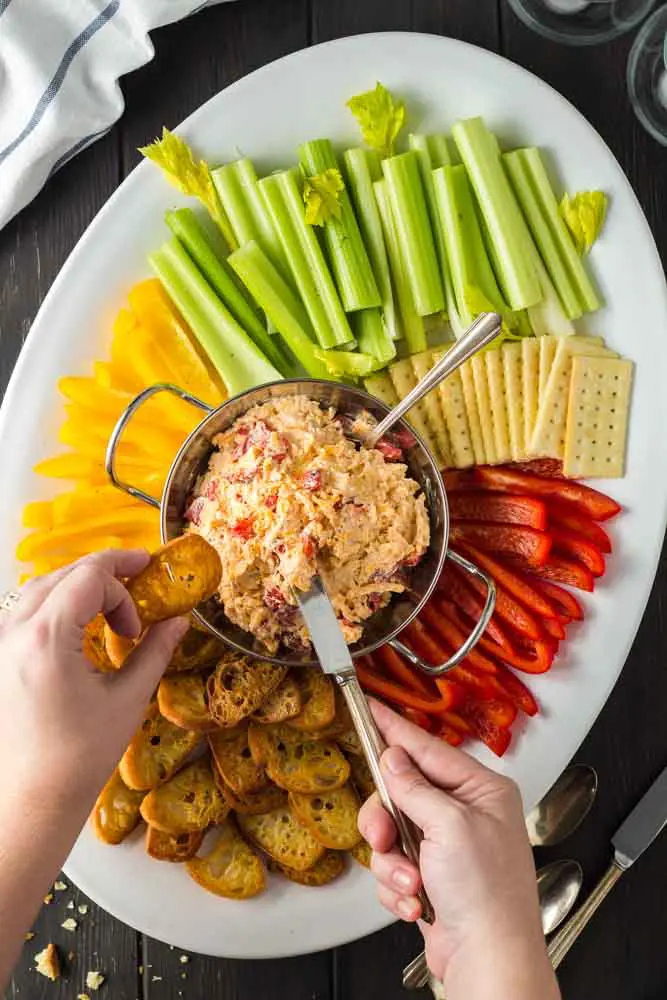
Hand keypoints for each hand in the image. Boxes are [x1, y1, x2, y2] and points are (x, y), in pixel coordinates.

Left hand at [0, 549, 187, 806]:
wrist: (31, 800)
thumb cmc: (79, 757)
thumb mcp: (127, 699)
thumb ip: (155, 651)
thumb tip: (179, 621)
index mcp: (47, 639)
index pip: (89, 578)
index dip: (123, 585)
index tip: (141, 617)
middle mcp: (13, 633)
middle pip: (62, 574)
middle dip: (103, 573)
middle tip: (137, 576)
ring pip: (38, 588)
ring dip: (76, 585)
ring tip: (108, 602)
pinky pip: (22, 612)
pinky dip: (52, 604)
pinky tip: (74, 623)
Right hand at [359, 701, 559, 998]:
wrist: (488, 960)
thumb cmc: (489, 895)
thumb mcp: (450, 826)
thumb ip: (415, 788)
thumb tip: (394, 759)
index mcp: (481, 790)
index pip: (428, 747)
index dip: (395, 728)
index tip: (371, 708)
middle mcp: (465, 814)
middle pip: (401, 793)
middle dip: (387, 821)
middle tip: (384, 836)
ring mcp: (446, 846)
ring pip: (391, 832)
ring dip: (393, 862)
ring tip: (411, 882)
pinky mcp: (429, 875)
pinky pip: (392, 865)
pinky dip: (396, 886)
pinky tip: (416, 901)